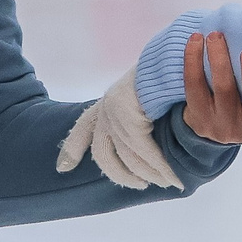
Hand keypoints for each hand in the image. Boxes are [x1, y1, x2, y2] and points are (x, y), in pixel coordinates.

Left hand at [56, 67, 184, 190]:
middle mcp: (107, 107)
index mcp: (109, 101)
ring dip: (150, 174)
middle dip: (121, 175)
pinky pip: (144, 151)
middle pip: (103, 154)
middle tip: (141, 186)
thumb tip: (150, 134)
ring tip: (167, 184)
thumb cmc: (171, 73)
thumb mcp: (149, 94)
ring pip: (129, 157)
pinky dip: (160, 167)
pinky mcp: (130, 115)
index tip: (62, 168)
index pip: (84, 127)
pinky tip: (171, 177)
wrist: (180, 56)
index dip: (71, 148)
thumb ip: (142, 113)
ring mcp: (116, 112)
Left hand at [182, 30, 241, 145]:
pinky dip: (191, 61)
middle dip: (226, 65)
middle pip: (229, 94)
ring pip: (207, 88)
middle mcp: (234, 127)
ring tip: (213, 33)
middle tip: (228, 36)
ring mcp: (211, 120)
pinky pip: (190, 85)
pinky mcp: (193, 113)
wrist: (216, 130)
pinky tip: (195, 40)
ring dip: (208, 59)